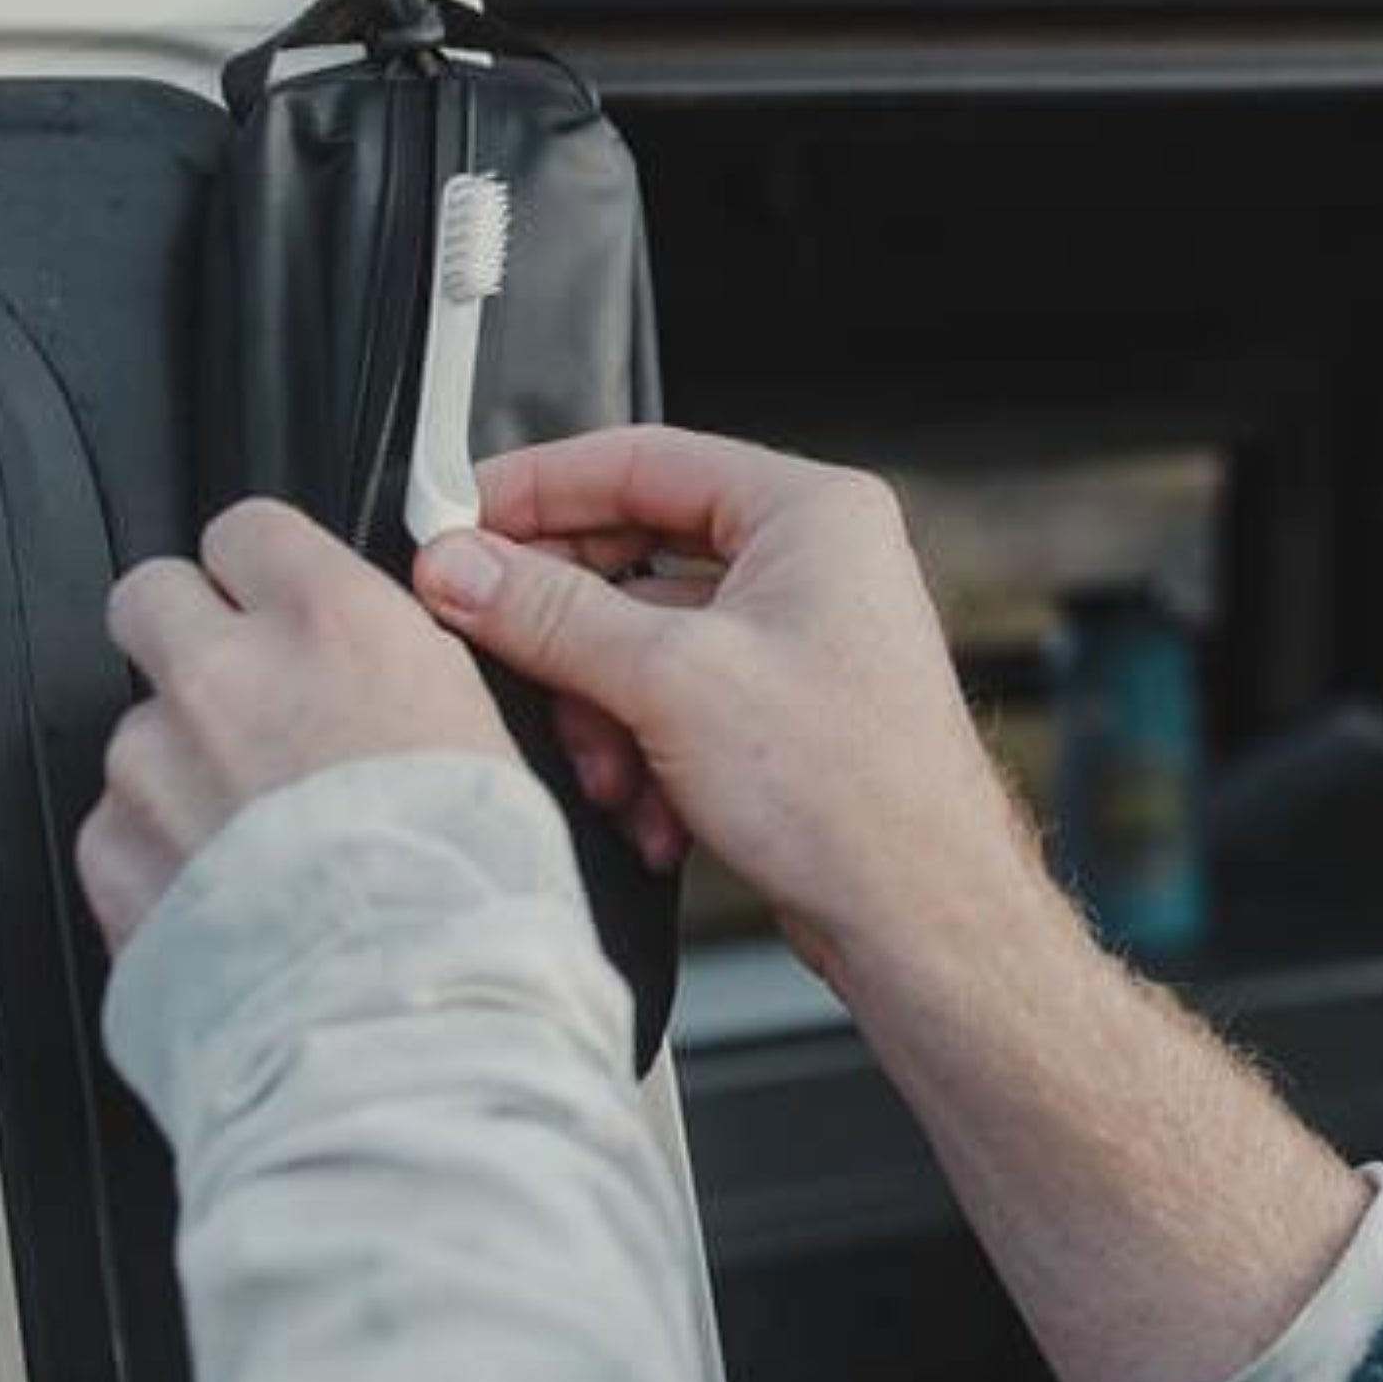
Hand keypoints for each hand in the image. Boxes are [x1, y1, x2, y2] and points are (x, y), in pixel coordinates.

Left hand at [79, 498, 516, 951]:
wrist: (405, 1025)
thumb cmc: (470, 895)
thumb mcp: (476, 732)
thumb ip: (387, 668)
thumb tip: (356, 660)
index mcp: (333, 625)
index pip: (247, 528)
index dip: (259, 571)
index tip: (272, 603)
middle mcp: (229, 676)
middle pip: (150, 595)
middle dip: (184, 635)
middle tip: (238, 696)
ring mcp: (154, 766)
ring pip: (136, 726)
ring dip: (177, 763)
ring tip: (259, 839)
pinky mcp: (112, 857)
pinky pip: (112, 825)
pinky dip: (154, 852)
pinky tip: (227, 893)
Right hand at [412, 426, 1034, 983]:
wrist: (923, 921)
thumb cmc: (854, 793)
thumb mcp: (671, 682)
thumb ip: (550, 614)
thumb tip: (460, 566)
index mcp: (807, 513)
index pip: (639, 459)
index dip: (537, 489)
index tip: (460, 522)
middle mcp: (809, 562)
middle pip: (633, 553)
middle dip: (566, 629)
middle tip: (491, 646)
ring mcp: (795, 637)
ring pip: (642, 637)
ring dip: (603, 711)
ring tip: (608, 773)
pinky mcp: (778, 709)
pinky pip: (672, 698)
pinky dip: (643, 751)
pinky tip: (651, 810)